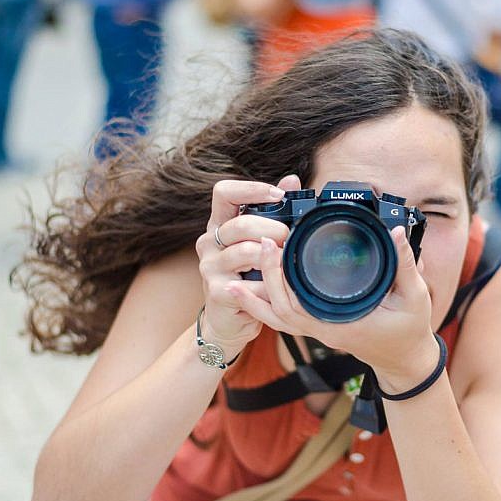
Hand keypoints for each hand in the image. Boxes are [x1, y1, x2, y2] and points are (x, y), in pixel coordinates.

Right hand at [194, 175, 300, 353]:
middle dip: (274, 229)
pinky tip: (276, 287)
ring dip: (273, 258)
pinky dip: (269, 285)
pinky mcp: (217, 291)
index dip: (251, 189)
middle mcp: (208, 242)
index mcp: (219, 225)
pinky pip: (250, 284)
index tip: (279, 195)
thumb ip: (273, 212)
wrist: (230, 320)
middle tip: (291, 239)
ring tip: (287, 263)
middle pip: (241, 224)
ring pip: (246, 252)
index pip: (224, 192)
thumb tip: (292, 180)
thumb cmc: (249, 277)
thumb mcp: (259, 242)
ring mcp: (209, 267)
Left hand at [227, 219, 439, 386]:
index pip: (295, 305)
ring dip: (257, 297)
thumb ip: (406, 264)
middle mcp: (323, 329)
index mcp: (339, 323)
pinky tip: (258, 289)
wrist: (407, 361)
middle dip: (263, 278)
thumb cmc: (410, 331)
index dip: (277, 278)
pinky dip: (269, 305)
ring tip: (236, 276)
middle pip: (278, 310)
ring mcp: (320, 329)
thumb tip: (396, 233)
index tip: (271, 246)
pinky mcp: (321, 326)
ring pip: (278, 317)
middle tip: (258, 244)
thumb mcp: (415, 297)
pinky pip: (288, 317)